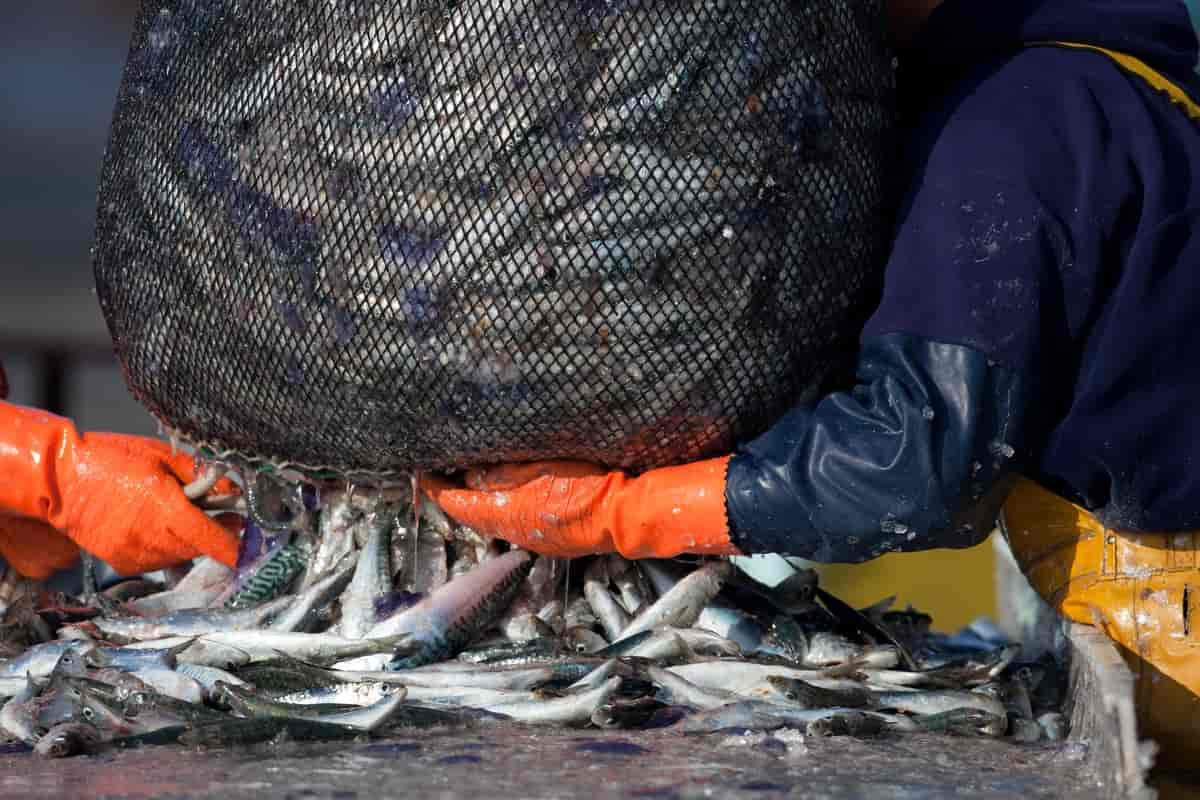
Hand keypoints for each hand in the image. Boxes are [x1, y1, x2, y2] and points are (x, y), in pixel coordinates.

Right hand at [0, 402, 241, 577]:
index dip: (236, 546)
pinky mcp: (122, 563)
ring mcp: (135, 555)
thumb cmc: (113, 459)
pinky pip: (158, 562)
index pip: (212, 540)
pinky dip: (167, 548)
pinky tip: (160, 528)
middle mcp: (151, 538)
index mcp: (165, 509)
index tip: (252, 547)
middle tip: (226, 515)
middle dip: (217, 535)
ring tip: (186, 516)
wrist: (60, 480)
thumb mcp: (163, 457)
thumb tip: (233, 493)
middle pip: (200, 549)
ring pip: (180, 557)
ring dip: (191, 542)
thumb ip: (201, 477)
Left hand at [423, 457, 738, 558]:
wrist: (624, 514)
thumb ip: (498, 470)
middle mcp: (512, 533)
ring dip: (484, 500)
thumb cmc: (582, 485)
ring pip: (496, 518)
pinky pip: (519, 520)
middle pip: (473, 514)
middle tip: (447, 469)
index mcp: (501, 515)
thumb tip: (469, 473)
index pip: (454, 504)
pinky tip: (516, 490)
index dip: (435, 487)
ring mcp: (534, 540)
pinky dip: (507, 505)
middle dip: (458, 492)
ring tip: (478, 475)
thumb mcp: (535, 466)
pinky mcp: (554, 538)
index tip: (423, 471)